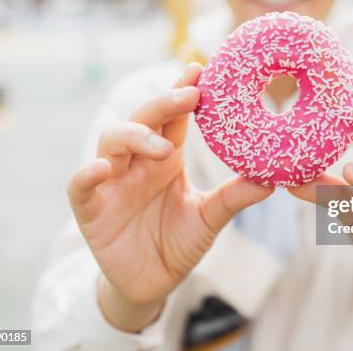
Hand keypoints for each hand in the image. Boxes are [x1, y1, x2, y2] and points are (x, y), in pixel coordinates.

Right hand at [67, 63, 273, 330]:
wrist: (152, 283)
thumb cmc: (178, 243)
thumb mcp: (209, 218)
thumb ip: (234, 197)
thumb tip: (272, 179)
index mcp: (166, 158)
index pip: (172, 117)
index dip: (182, 93)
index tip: (200, 70)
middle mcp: (137, 163)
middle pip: (142, 119)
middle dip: (163, 103)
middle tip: (190, 95)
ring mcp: (111, 183)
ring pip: (111, 142)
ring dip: (134, 136)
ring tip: (162, 147)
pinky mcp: (91, 210)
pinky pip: (80, 186)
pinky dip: (87, 175)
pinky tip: (102, 170)